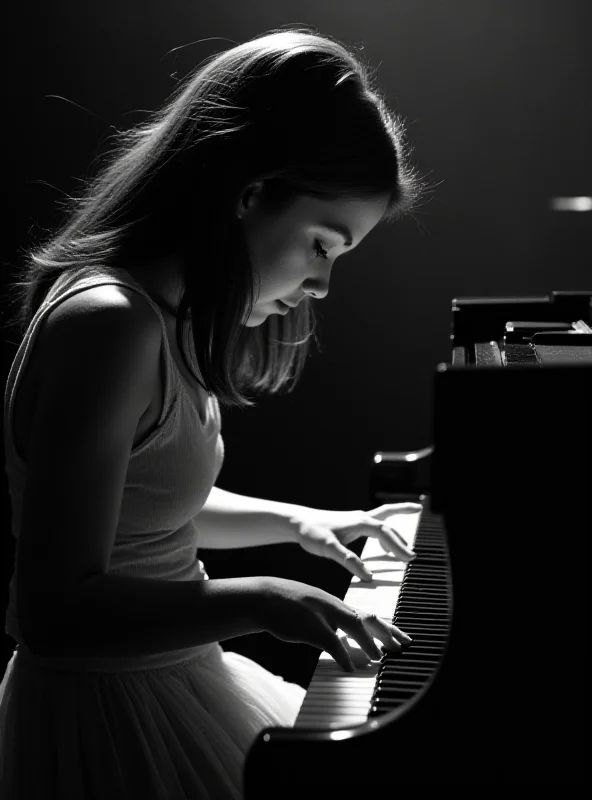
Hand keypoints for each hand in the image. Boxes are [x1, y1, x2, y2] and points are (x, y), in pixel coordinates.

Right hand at [259, 576, 411, 671]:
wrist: (263, 597)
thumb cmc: (287, 606)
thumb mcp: (312, 611)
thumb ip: (330, 624)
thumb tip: (346, 643)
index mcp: (334, 602)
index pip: (366, 614)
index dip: (385, 626)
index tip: (400, 637)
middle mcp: (332, 605)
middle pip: (365, 616)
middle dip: (386, 631)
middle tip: (400, 645)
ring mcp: (321, 614)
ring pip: (353, 624)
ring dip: (368, 642)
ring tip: (380, 657)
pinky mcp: (309, 626)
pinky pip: (331, 642)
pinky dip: (343, 655)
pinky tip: (350, 667)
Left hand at [293, 503, 420, 581]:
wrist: (299, 521)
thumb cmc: (312, 533)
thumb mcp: (329, 548)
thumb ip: (349, 561)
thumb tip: (368, 576)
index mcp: (360, 521)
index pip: (385, 533)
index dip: (398, 546)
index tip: (410, 559)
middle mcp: (361, 517)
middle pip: (388, 527)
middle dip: (401, 541)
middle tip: (413, 557)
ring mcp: (357, 518)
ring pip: (384, 520)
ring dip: (397, 531)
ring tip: (408, 545)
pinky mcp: (352, 522)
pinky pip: (376, 523)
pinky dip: (386, 529)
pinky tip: (385, 544)